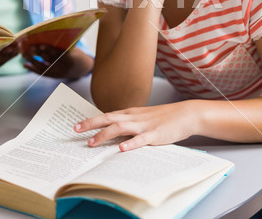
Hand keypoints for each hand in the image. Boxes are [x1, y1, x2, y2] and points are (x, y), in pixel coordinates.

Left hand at [22, 45, 92, 78]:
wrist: (81, 68)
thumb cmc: (76, 54)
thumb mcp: (73, 48)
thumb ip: (63, 44)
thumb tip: (49, 35)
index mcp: (71, 59)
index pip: (59, 54)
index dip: (50, 49)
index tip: (41, 45)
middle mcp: (64, 68)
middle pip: (49, 60)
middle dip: (39, 53)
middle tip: (30, 46)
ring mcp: (58, 74)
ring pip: (43, 67)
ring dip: (32, 60)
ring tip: (24, 54)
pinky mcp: (53, 76)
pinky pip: (42, 73)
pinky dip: (32, 69)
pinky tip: (25, 64)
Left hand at [74, 101, 200, 151]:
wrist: (186, 114)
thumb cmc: (164, 117)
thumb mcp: (143, 118)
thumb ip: (129, 124)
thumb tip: (113, 133)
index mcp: (131, 113)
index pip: (108, 115)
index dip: (92, 120)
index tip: (77, 125)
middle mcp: (135, 117)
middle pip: (109, 118)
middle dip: (91, 124)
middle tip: (76, 130)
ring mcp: (145, 125)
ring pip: (121, 127)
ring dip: (105, 135)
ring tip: (92, 143)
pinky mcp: (156, 134)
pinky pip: (141, 139)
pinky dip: (131, 143)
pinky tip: (122, 149)